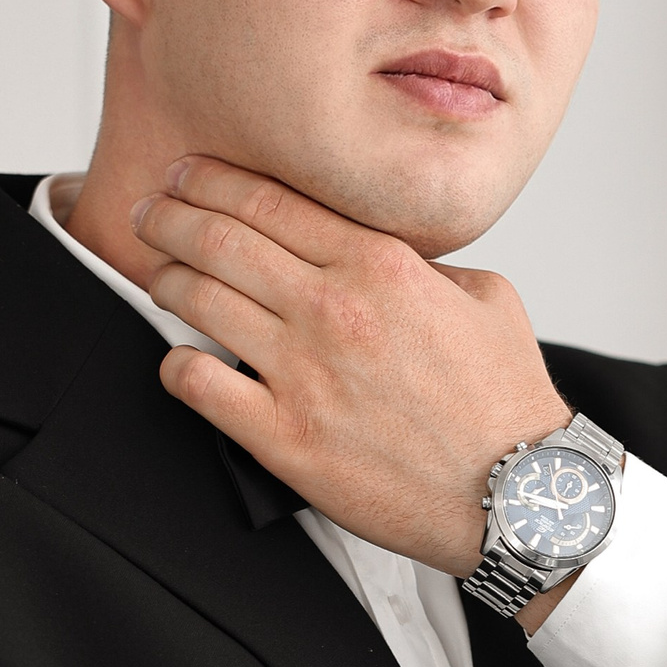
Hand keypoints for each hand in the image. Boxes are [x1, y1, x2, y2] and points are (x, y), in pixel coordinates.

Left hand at [130, 157, 568, 572]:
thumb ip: (424, 265)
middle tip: (148, 213)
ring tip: (156, 273)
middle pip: (221, 239)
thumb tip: (384, 254)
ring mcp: (304, 373)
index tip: (186, 176)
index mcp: (381, 265)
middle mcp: (334, 309)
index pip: (270, 201)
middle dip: (170, 216)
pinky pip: (201, 386)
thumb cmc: (506, 403)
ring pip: (200, 300)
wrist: (518, 491)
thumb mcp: (484, 297)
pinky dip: (177, 366)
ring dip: (165, 278)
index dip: (212, 180)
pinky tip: (178, 361)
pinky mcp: (286, 437)